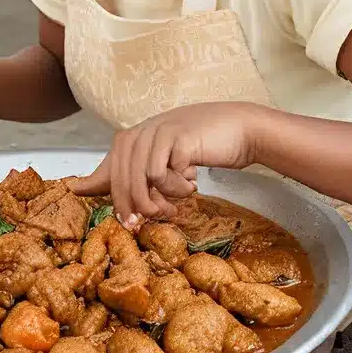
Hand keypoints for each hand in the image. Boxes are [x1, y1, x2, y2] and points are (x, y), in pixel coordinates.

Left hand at [70, 102, 260, 227]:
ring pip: (141, 177)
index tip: (118, 215)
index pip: (111, 163)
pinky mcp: (179, 138)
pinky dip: (176, 188)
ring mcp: (162, 131)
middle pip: (122, 174)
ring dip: (157, 200)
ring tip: (173, 207)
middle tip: (142, 223)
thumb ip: (145, 169)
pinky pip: (164, 174)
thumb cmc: (207, 145)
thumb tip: (109, 194)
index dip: (106, 190)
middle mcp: (146, 129)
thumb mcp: (170, 156)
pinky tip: (192, 185)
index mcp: (140, 133)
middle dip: (130, 205)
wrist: (244, 129)